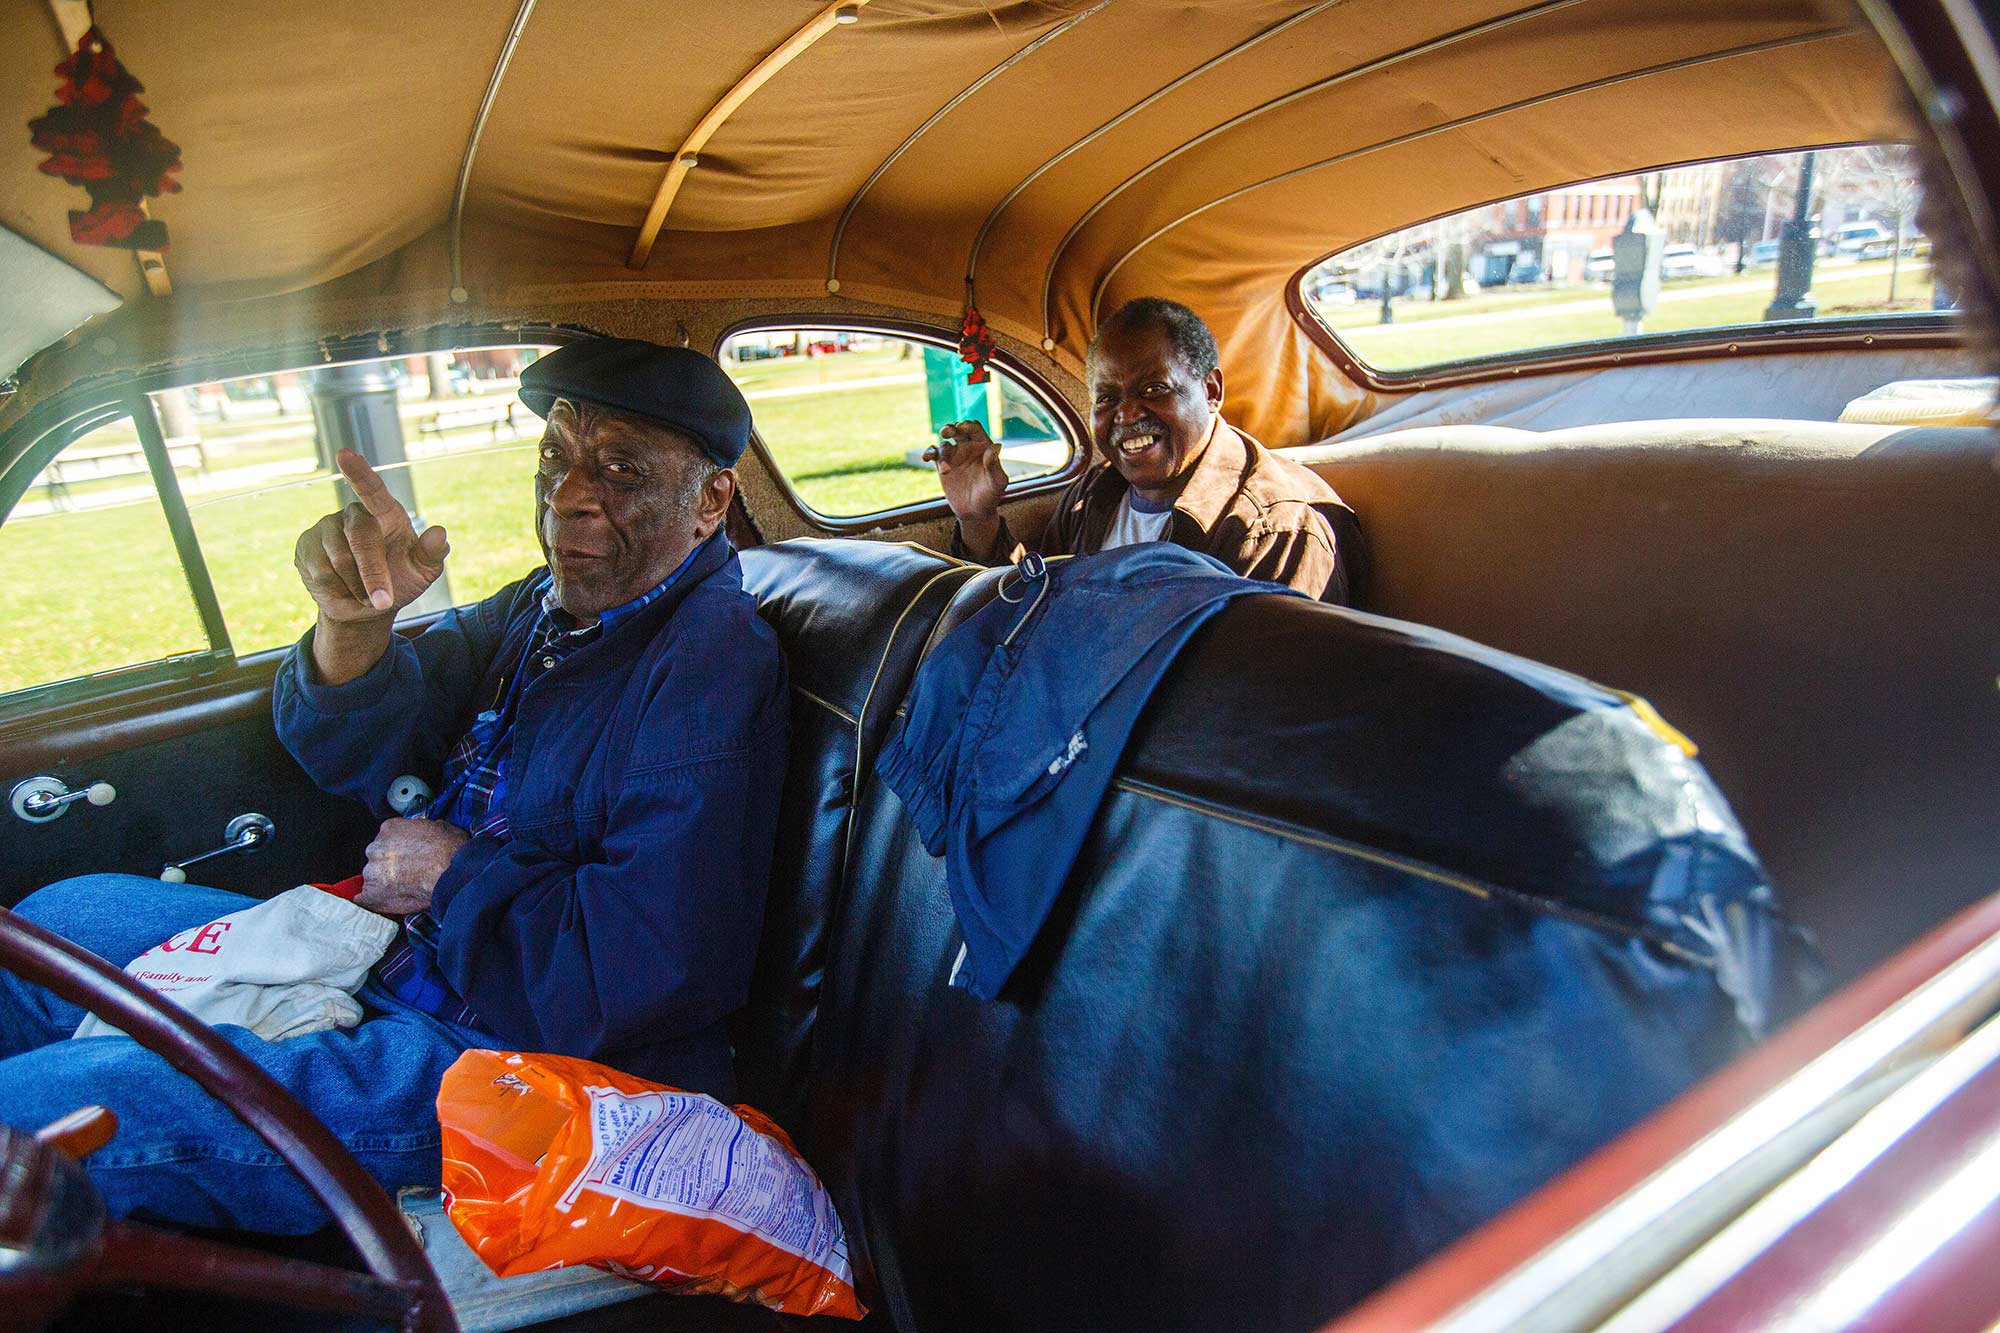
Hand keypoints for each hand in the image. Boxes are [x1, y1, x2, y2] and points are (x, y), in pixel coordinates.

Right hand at [294, 449, 449, 623]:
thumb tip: (440, 533)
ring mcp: (325, 529)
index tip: (344, 454)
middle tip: (383, 602)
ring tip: (366, 593)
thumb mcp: (424, 571)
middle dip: (373, 574)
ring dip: (358, 587)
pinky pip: (319, 572)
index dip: (359, 472)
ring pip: (338, 561)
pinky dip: (337, 591)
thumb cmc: (401, 580)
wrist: (368, 607)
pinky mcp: (305, 547)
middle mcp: (352, 515)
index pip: (372, 489)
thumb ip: (433, 553)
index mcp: (384, 512)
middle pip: (360, 539)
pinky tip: (344, 590)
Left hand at [356, 817, 468, 915]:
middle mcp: (375, 848)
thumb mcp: (439, 826)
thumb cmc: (450, 849)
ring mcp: (371, 872)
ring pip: (372, 878)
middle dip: (389, 865)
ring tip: (405, 890)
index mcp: (389, 828)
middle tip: (408, 874)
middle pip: (376, 857)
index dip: (398, 849)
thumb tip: (425, 836)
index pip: (386, 838)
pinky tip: (382, 904)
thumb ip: (421, 831)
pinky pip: (364, 900)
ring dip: (384, 884)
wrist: (450, 872)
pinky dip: (372, 903)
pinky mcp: (371, 895)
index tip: (407, 856)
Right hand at [923, 421, 1009, 523]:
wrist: (976, 512)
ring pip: (944, 444)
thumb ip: (995, 465)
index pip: (975, 429)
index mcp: (983, 446)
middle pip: (957, 430)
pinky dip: (929, 452)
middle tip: (947, 432)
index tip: (962, 428)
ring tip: (945, 470)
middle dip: (951, 427)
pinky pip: (934, 454)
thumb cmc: (991, 496)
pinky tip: (926, 457)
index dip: (968, 425)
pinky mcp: (942, 465)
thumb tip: (996, 446)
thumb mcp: (997, 482)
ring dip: (942, 453)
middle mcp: (968, 448)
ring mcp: (954, 456)